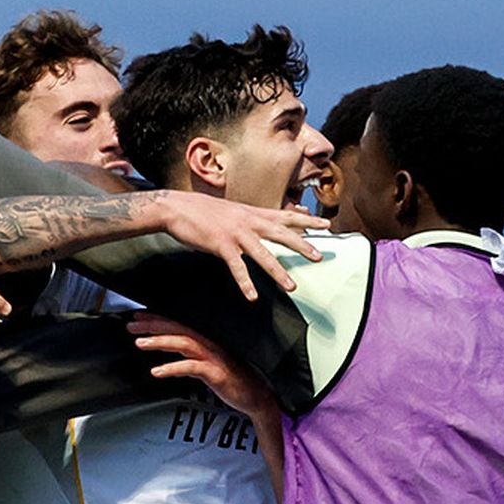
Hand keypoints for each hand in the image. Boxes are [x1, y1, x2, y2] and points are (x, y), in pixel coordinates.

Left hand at [127, 312, 275, 418]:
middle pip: (178, 328)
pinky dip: (173, 368)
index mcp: (205, 340)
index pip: (178, 324)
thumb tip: (168, 350)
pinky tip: (157, 372)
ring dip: (159, 341)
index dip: (157, 319)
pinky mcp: (216, 373)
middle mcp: (209, 344)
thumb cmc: (229, 379)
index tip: (136, 316)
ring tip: (138, 343)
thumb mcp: (205, 364)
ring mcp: (213, 357)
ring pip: (183, 343)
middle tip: (130, 325)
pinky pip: (191, 367)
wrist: (255, 396)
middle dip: (153, 325)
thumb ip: (188, 355)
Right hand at [156, 190, 326, 299]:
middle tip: (319, 257)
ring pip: (263, 255)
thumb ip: (250, 217)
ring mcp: (236, 234)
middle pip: (281, 234)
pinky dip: (245, 283)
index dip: (307, 220)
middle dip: (302, 245)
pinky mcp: (221, 246)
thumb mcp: (232, 210)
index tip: (327, 224)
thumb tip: (263, 221)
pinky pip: (237, 268)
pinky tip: (252, 296)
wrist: (177, 207)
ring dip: (278, 272)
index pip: (285, 215)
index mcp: (252, 212)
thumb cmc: (202, 211)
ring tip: (291, 286)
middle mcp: (249, 221)